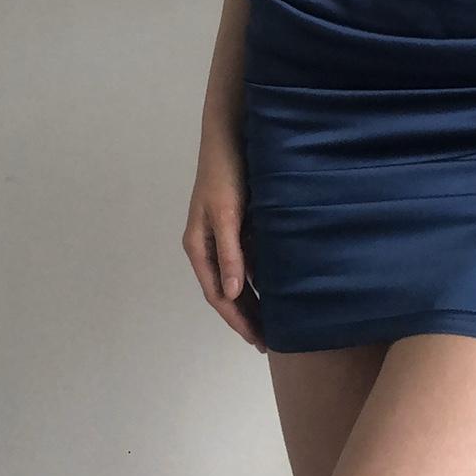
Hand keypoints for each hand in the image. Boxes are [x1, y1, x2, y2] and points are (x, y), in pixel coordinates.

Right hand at [183, 128, 265, 353]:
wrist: (229, 135)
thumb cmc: (225, 173)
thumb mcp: (227, 214)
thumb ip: (229, 253)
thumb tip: (231, 294)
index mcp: (199, 247)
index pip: (218, 295)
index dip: (237, 320)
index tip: (258, 340)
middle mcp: (207, 245)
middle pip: (226, 290)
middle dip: (244, 316)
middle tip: (268, 340)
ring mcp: (221, 234)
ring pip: (237, 276)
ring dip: (252, 298)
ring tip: (273, 320)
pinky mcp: (236, 222)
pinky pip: (247, 258)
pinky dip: (258, 275)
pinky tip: (276, 283)